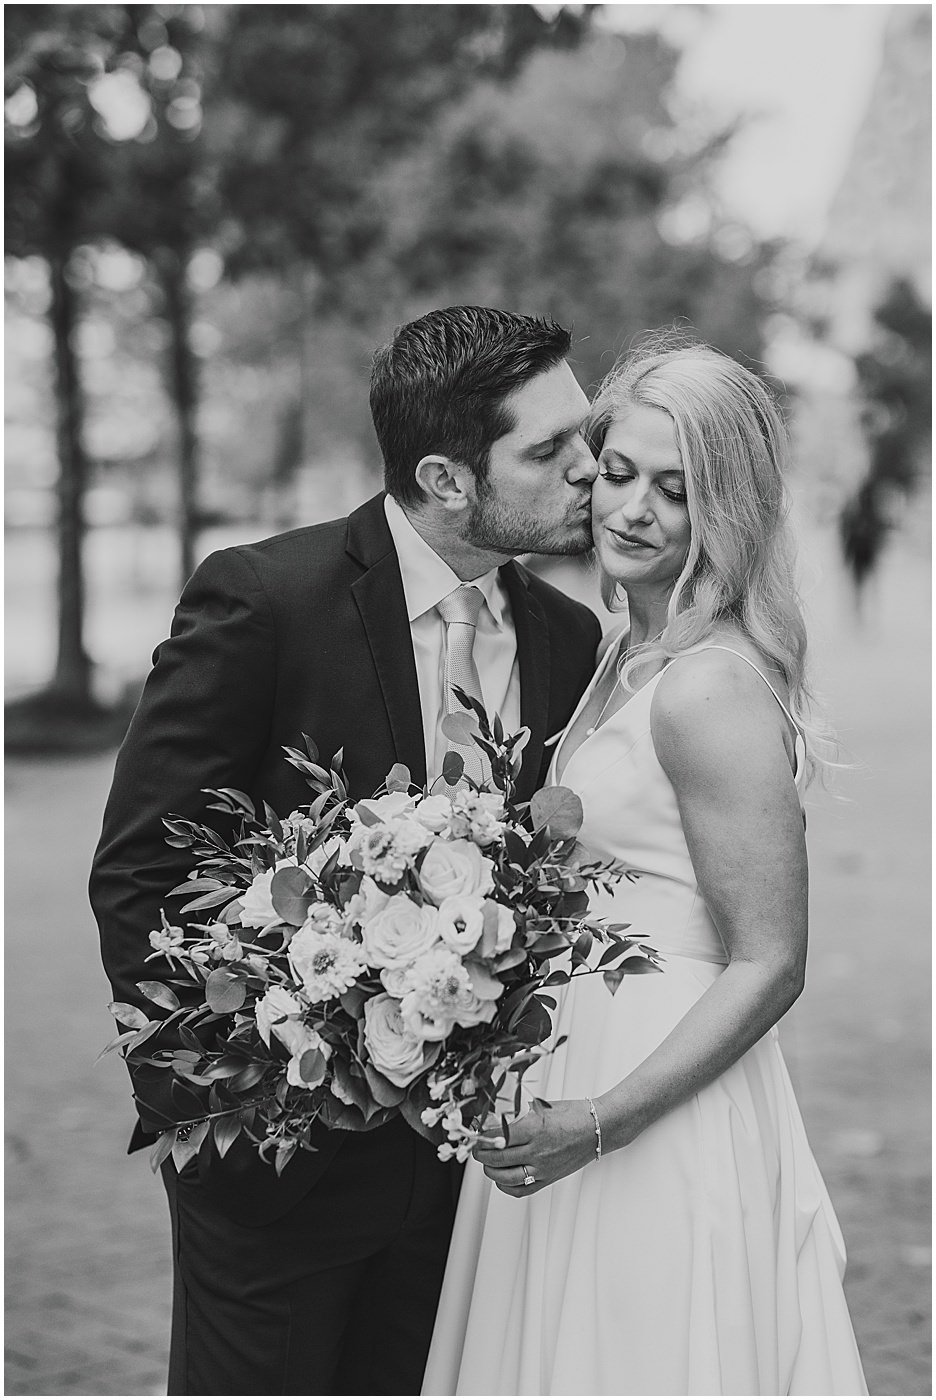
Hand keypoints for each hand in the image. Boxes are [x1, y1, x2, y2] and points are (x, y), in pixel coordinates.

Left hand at [472, 1098, 596, 1195]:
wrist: (599, 1128)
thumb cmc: (575, 1114)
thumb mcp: (542, 1107)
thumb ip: (520, 1115)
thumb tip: (495, 1119)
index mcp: (534, 1129)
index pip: (497, 1137)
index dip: (482, 1136)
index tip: (476, 1133)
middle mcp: (538, 1151)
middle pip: (498, 1157)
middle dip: (481, 1153)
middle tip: (475, 1147)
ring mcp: (544, 1168)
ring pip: (506, 1177)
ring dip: (490, 1170)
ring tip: (486, 1162)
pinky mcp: (550, 1178)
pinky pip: (523, 1189)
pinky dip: (507, 1187)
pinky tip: (501, 1180)